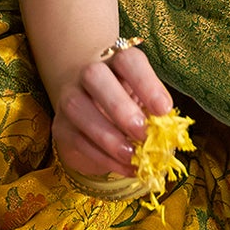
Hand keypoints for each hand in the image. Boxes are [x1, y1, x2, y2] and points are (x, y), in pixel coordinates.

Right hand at [52, 44, 172, 177]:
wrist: (92, 111)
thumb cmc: (129, 105)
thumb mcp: (145, 103)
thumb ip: (155, 114)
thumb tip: (169, 135)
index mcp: (118, 62)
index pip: (129, 61)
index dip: (147, 84)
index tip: (164, 109)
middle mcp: (90, 73)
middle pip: (95, 77)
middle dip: (120, 107)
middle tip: (142, 132)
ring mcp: (70, 97)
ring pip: (78, 108)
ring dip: (108, 136)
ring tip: (132, 155)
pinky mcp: (61, 126)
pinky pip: (77, 140)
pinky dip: (103, 157)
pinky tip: (125, 167)